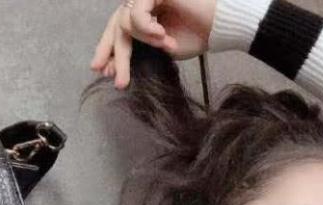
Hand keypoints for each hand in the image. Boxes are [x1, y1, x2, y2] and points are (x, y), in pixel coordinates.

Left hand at [90, 0, 216, 89]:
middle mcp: (141, 4)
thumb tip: (112, 68)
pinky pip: (137, 13)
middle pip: (115, 27)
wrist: (219, 25)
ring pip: (125, 22)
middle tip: (117, 79)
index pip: (118, 32)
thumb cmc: (197, 36)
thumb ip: (141, 53)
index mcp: (143, 17)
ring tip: (164, 44)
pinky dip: (146, 29)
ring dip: (143, 40)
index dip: (109, 51)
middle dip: (115, 54)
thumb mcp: (163, 50)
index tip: (103, 72)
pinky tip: (162, 35)